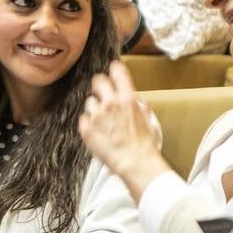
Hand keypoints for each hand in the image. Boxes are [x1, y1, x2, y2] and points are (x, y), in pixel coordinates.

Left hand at [77, 60, 169, 200]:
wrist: (134, 163)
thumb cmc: (144, 145)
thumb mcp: (149, 123)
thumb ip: (143, 110)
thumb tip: (143, 103)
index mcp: (127, 98)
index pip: (117, 70)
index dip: (115, 69)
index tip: (113, 71)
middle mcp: (110, 102)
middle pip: (98, 81)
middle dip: (100, 86)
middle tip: (103, 94)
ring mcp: (96, 115)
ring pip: (90, 102)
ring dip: (95, 109)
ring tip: (103, 122)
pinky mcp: (86, 128)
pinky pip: (84, 118)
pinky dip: (89, 123)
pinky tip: (98, 132)